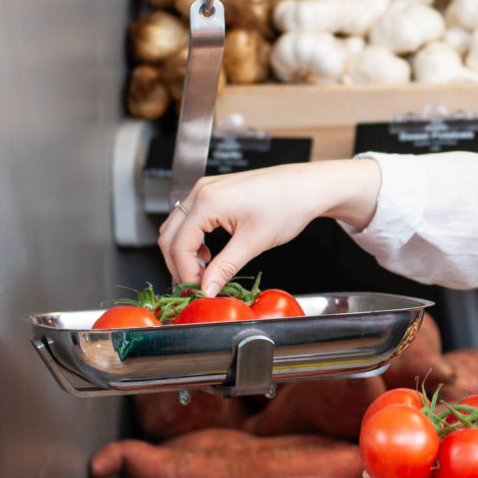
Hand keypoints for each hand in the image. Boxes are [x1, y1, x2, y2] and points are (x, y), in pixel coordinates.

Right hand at [160, 157, 381, 295]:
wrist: (307, 187)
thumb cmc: (287, 205)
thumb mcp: (254, 242)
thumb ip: (225, 267)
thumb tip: (207, 288)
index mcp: (208, 201)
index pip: (179, 244)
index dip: (185, 272)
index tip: (197, 290)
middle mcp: (202, 191)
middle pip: (170, 235)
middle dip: (179, 264)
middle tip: (195, 286)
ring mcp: (206, 189)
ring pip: (177, 227)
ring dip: (184, 252)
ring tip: (204, 272)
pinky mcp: (214, 192)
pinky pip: (190, 219)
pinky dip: (193, 240)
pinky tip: (210, 254)